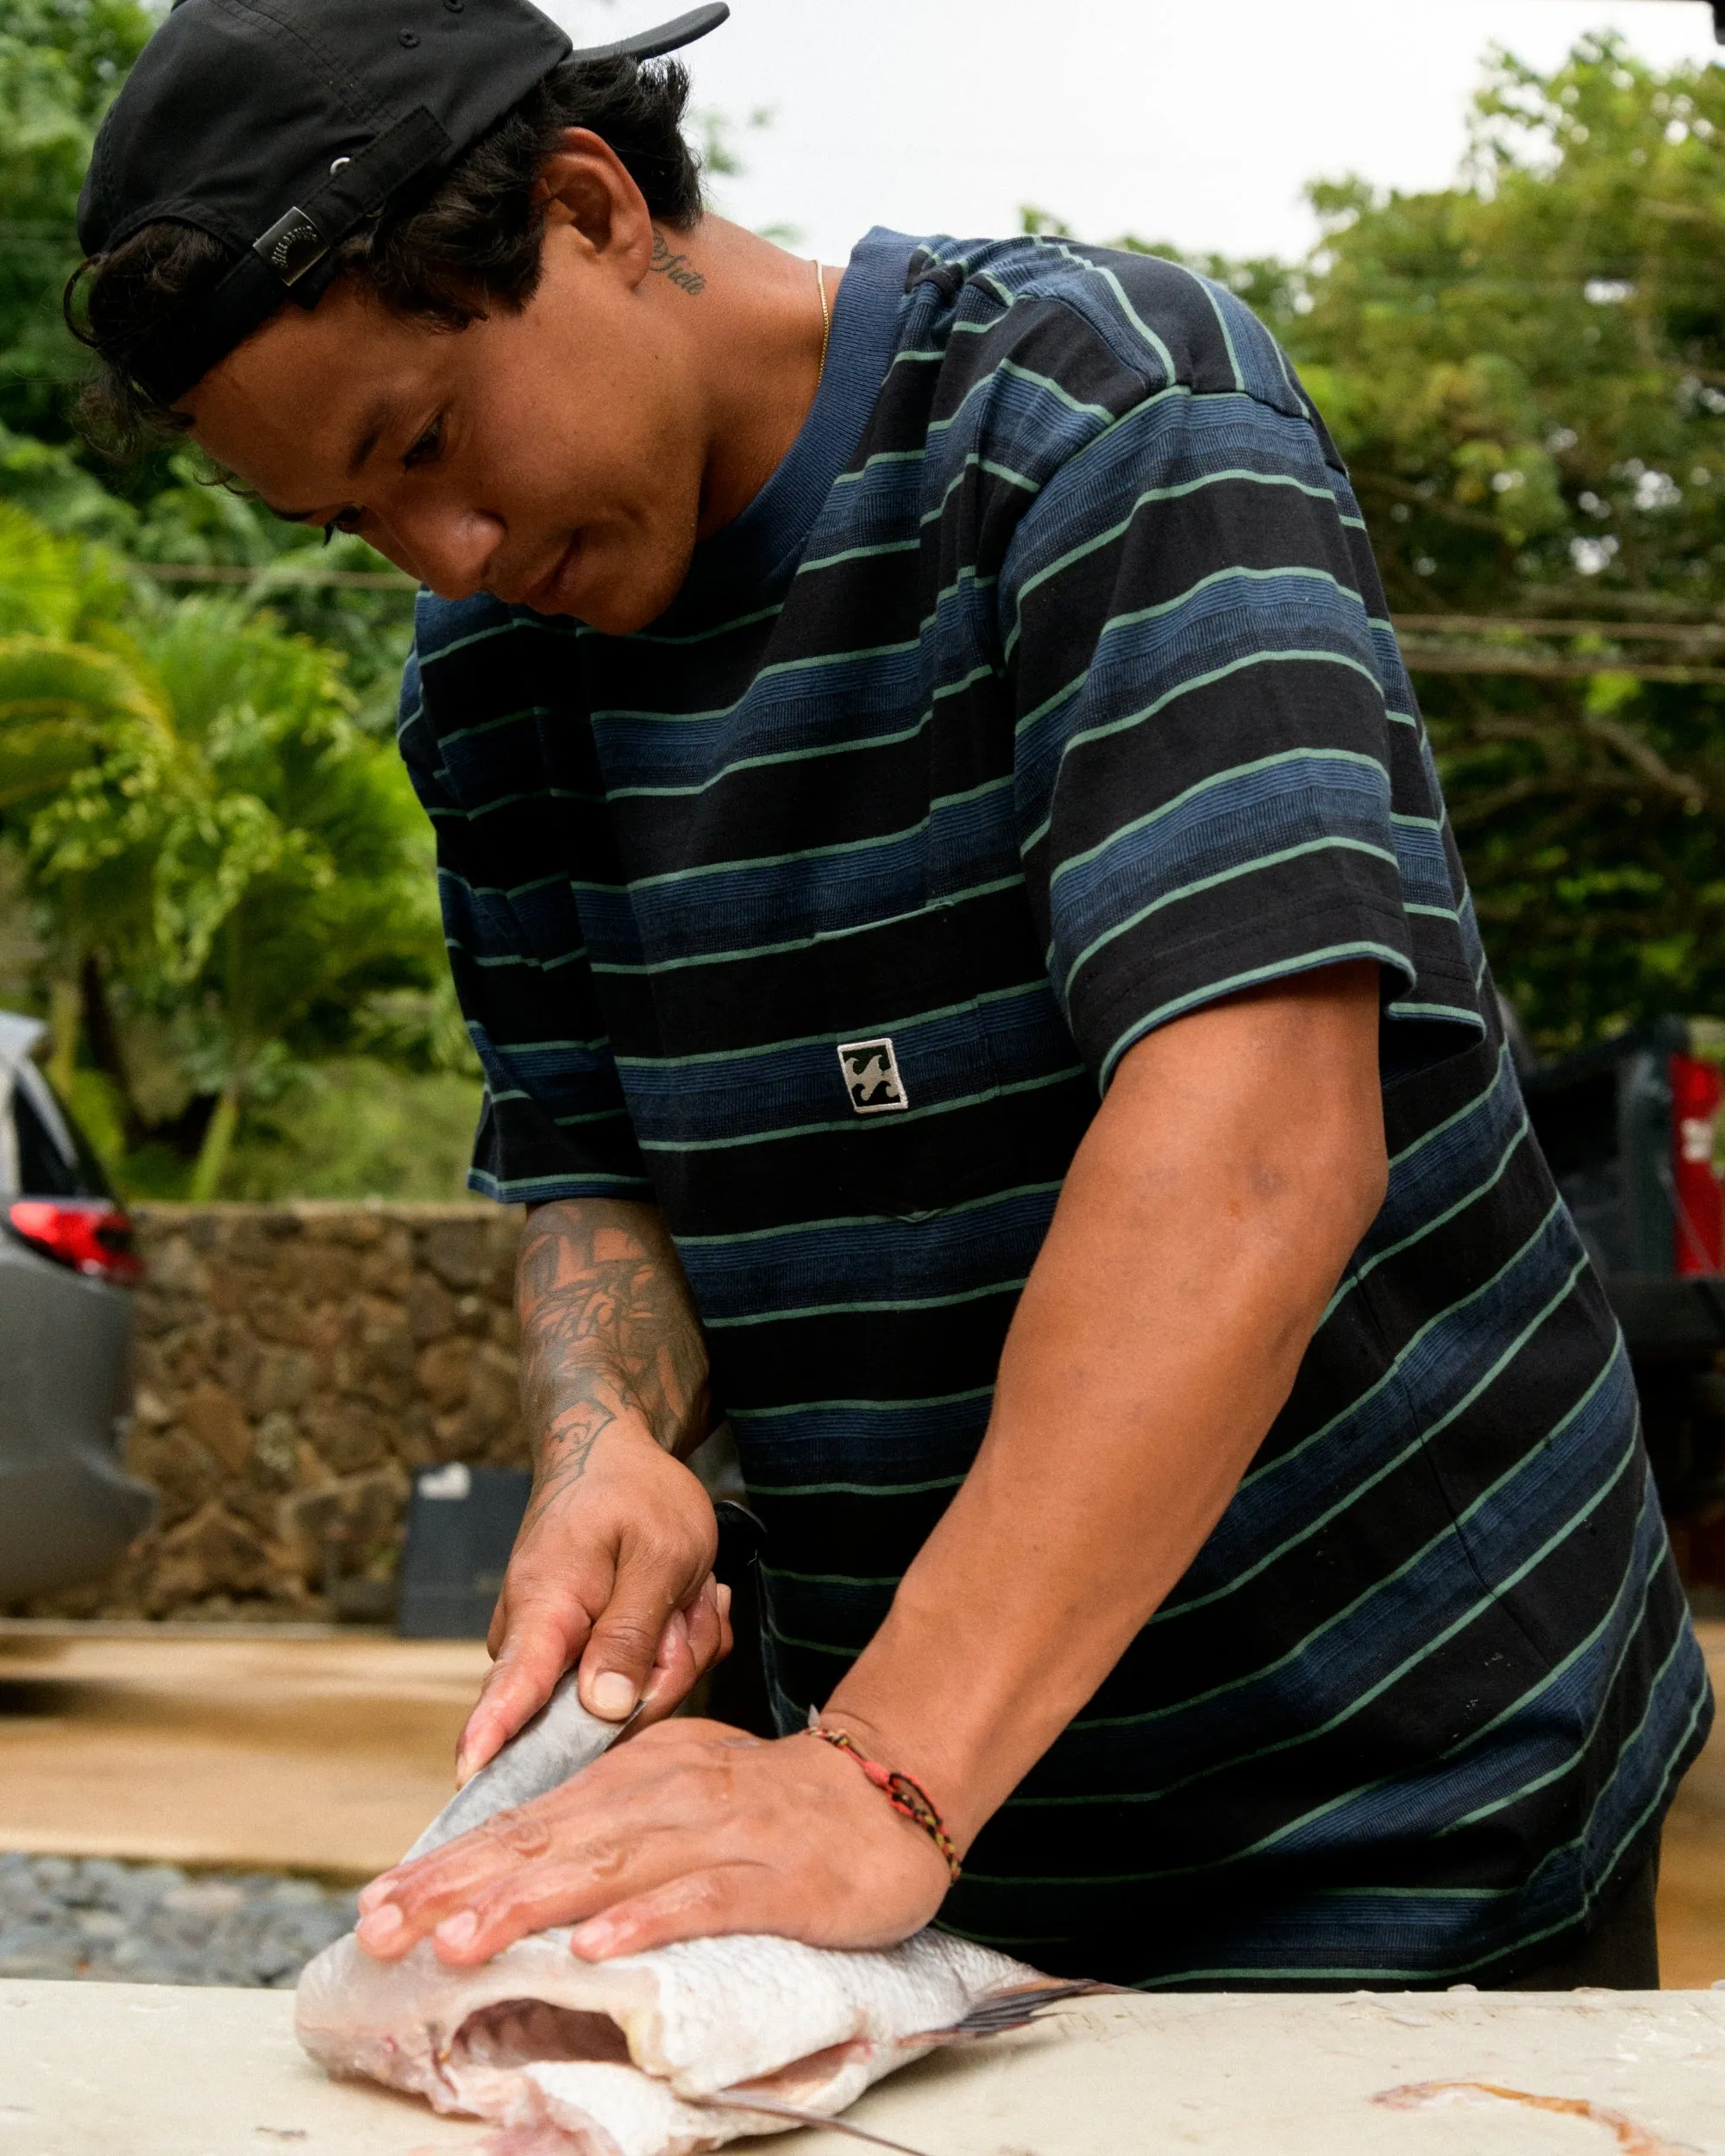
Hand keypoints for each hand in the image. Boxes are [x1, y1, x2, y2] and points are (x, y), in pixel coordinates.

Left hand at [356, 1720, 952, 1965]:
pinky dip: (650, 1920)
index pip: (529, 1822)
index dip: (451, 1863)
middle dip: (462, 1885)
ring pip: (612, 1866)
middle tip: (386, 1926)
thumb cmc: (777, 1807)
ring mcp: (721, 1833)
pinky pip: (706, 1899)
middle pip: (551, 1842)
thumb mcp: (679, 1798)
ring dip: (532, 1902)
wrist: (894, 1782)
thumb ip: (606, 1827)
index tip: (379, 1903)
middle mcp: (667, 1796)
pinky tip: (599, 1946)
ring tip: (462, 1939)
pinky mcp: (776, 1876)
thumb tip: (515, 1867)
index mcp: (638, 1777)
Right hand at [456, 1424, 728, 1783]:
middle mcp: (535, 1643)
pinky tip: (679, 1603)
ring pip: (636, 1702)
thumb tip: (603, 1711)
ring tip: (681, 1589)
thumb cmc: (635, 1495)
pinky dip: (676, 1645)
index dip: (494, 1737)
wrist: (609, 1457)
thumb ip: (632, 1632)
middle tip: (688, 1599)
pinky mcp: (579, 1663)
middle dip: (669, 1665)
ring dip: (680, 1647)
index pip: (513, 1686)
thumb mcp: (660, 1553)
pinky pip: (643, 1687)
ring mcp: (557, 1657)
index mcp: (545, 1609)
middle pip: (607, 1715)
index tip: (467, 1780)